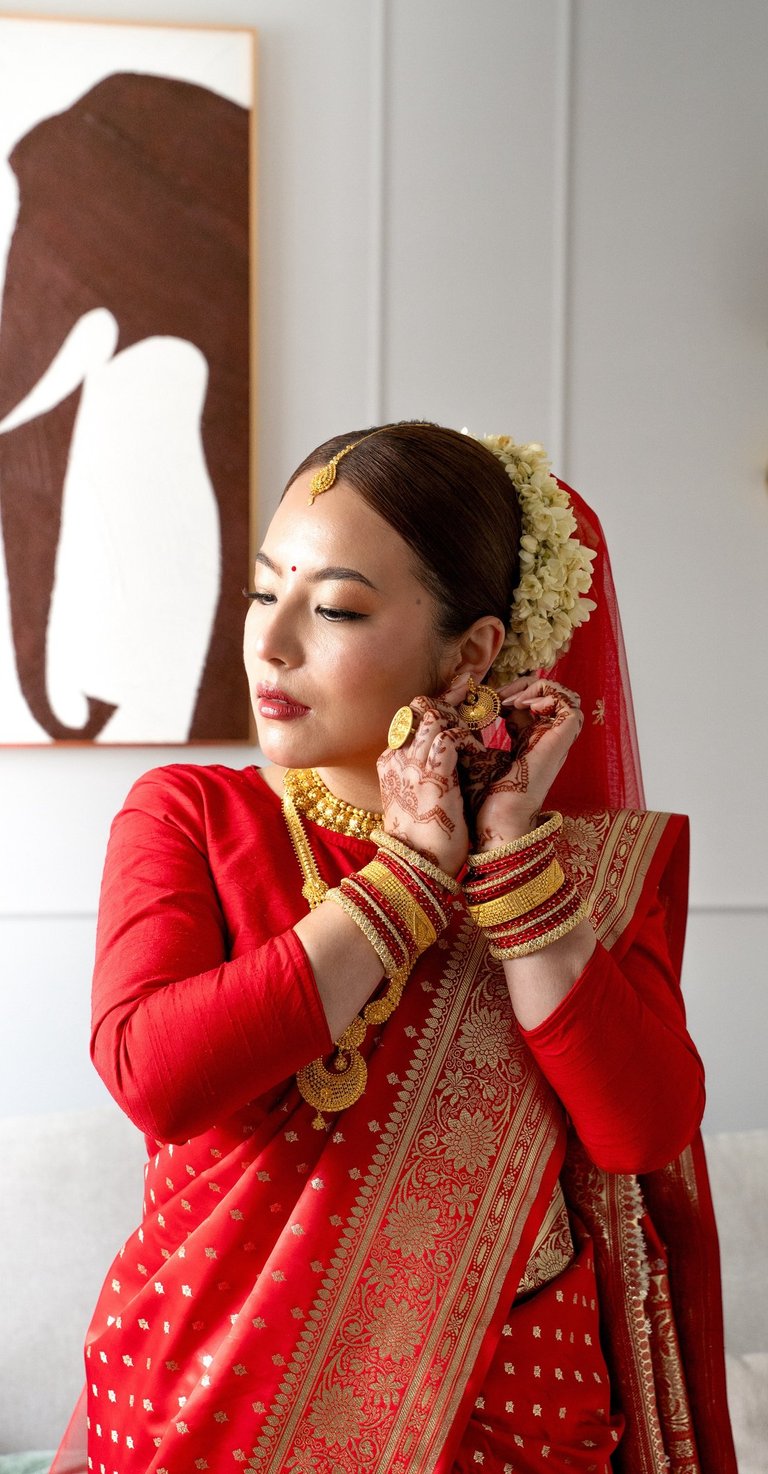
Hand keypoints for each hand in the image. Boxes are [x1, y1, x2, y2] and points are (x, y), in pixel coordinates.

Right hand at [376, 694, 472, 875]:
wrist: (416, 866)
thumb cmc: (421, 838)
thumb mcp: (414, 796)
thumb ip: (424, 771)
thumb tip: (444, 753)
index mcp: (390, 761)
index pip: (409, 719)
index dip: (433, 703)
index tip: (455, 693)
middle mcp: (397, 757)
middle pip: (418, 709)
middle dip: (446, 696)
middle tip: (469, 686)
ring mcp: (412, 764)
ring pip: (432, 716)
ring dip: (457, 708)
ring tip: (478, 702)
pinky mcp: (433, 774)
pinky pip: (448, 735)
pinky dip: (465, 730)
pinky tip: (480, 731)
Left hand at [473, 677, 583, 847]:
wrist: (498, 818)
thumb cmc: (483, 794)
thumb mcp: (474, 748)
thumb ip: (476, 725)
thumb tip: (468, 699)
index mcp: (528, 741)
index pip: (528, 703)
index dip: (509, 693)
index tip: (484, 700)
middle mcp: (546, 738)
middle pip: (547, 694)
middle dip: (521, 685)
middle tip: (496, 695)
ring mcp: (556, 740)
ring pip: (561, 695)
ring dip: (534, 688)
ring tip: (509, 701)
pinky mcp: (562, 740)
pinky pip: (568, 704)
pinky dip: (545, 695)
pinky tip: (519, 707)